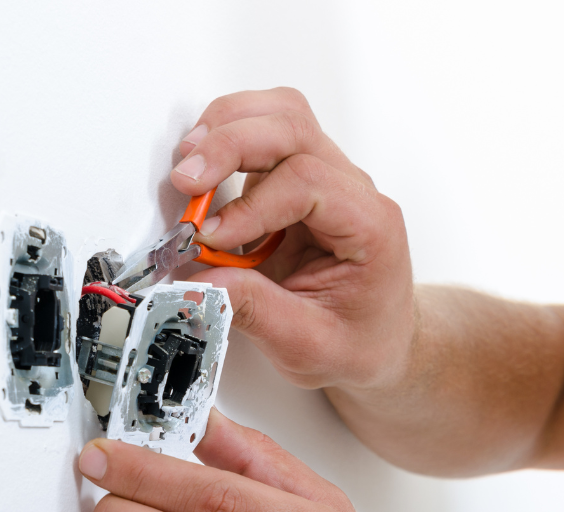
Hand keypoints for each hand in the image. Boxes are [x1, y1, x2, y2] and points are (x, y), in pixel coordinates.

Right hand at [171, 88, 414, 392]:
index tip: (212, 238)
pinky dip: (227, 140)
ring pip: (281, 115)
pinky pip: (265, 133)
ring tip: (189, 169)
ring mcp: (328, 179)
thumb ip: (255, 311)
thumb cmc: (359, 342)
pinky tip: (202, 171)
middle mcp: (354, 192)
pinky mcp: (298, 181)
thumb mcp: (309, 345)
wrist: (377, 343)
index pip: (309, 182)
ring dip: (227, 129)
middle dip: (231, 145)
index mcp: (371, 227)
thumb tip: (198, 281)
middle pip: (294, 128)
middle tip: (186, 182)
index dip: (252, 204)